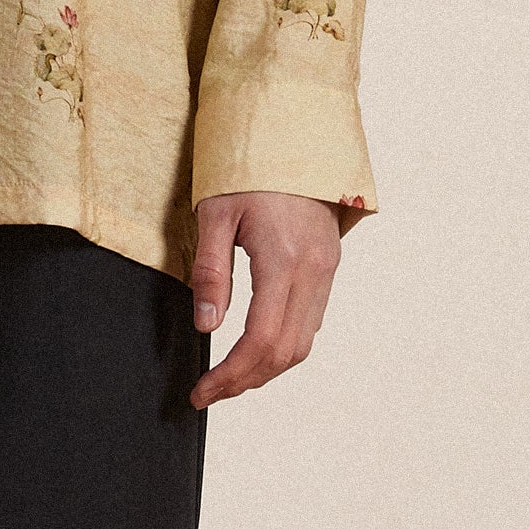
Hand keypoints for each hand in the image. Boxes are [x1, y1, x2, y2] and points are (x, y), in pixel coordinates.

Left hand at [187, 189, 343, 405]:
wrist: (295, 136)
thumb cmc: (249, 170)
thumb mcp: (215, 214)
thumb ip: (210, 272)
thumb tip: (207, 326)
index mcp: (284, 259)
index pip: (261, 339)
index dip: (230, 375)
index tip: (201, 391)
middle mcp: (314, 272)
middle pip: (286, 352)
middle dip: (246, 381)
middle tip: (209, 392)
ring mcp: (327, 271)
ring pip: (303, 344)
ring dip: (265, 369)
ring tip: (228, 378)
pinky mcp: (328, 268)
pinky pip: (310, 323)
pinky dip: (282, 346)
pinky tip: (254, 348)